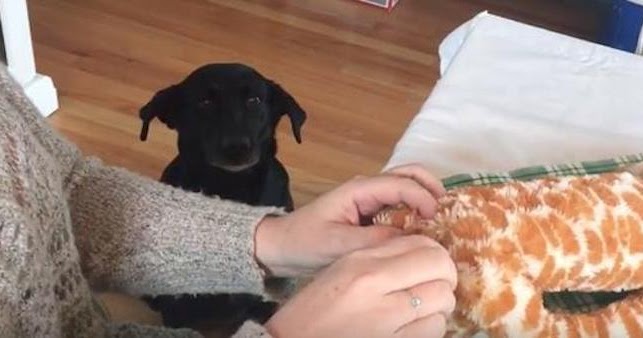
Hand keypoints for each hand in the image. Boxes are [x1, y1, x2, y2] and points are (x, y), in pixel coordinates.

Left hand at [254, 164, 445, 276]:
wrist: (282, 247)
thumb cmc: (305, 242)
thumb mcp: (337, 245)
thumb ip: (373, 240)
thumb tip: (408, 238)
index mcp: (359, 189)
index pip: (400, 183)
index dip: (422, 197)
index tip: (437, 217)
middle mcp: (367, 188)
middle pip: (408, 173)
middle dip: (431, 186)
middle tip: (449, 209)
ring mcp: (369, 199)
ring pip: (406, 186)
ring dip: (426, 196)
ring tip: (443, 219)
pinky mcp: (370, 212)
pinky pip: (399, 204)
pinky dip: (416, 210)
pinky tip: (425, 229)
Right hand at [265, 235, 457, 337]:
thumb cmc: (313, 313)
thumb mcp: (340, 273)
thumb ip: (378, 260)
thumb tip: (421, 254)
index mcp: (359, 262)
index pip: (422, 244)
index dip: (434, 254)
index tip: (431, 265)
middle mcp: (374, 284)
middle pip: (439, 267)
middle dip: (444, 277)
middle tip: (435, 287)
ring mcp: (386, 319)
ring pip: (442, 300)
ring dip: (437, 306)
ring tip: (419, 312)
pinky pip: (434, 330)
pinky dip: (430, 329)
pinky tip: (412, 330)